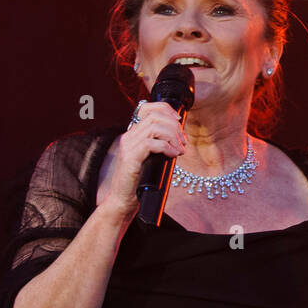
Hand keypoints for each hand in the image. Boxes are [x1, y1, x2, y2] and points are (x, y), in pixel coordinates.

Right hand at [97, 102, 186, 220]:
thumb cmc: (140, 180)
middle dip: (174, 126)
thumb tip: (181, 135)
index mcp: (133, 133)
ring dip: (173, 136)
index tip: (180, 121)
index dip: (166, 110)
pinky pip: (151, 143)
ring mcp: (128, 146)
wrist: (124, 199)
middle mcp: (129, 136)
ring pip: (154, 127)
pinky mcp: (130, 157)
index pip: (147, 108)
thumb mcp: (152, 157)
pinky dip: (167, 147)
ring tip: (180, 149)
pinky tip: (173, 155)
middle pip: (155, 116)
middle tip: (183, 141)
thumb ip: (161, 143)